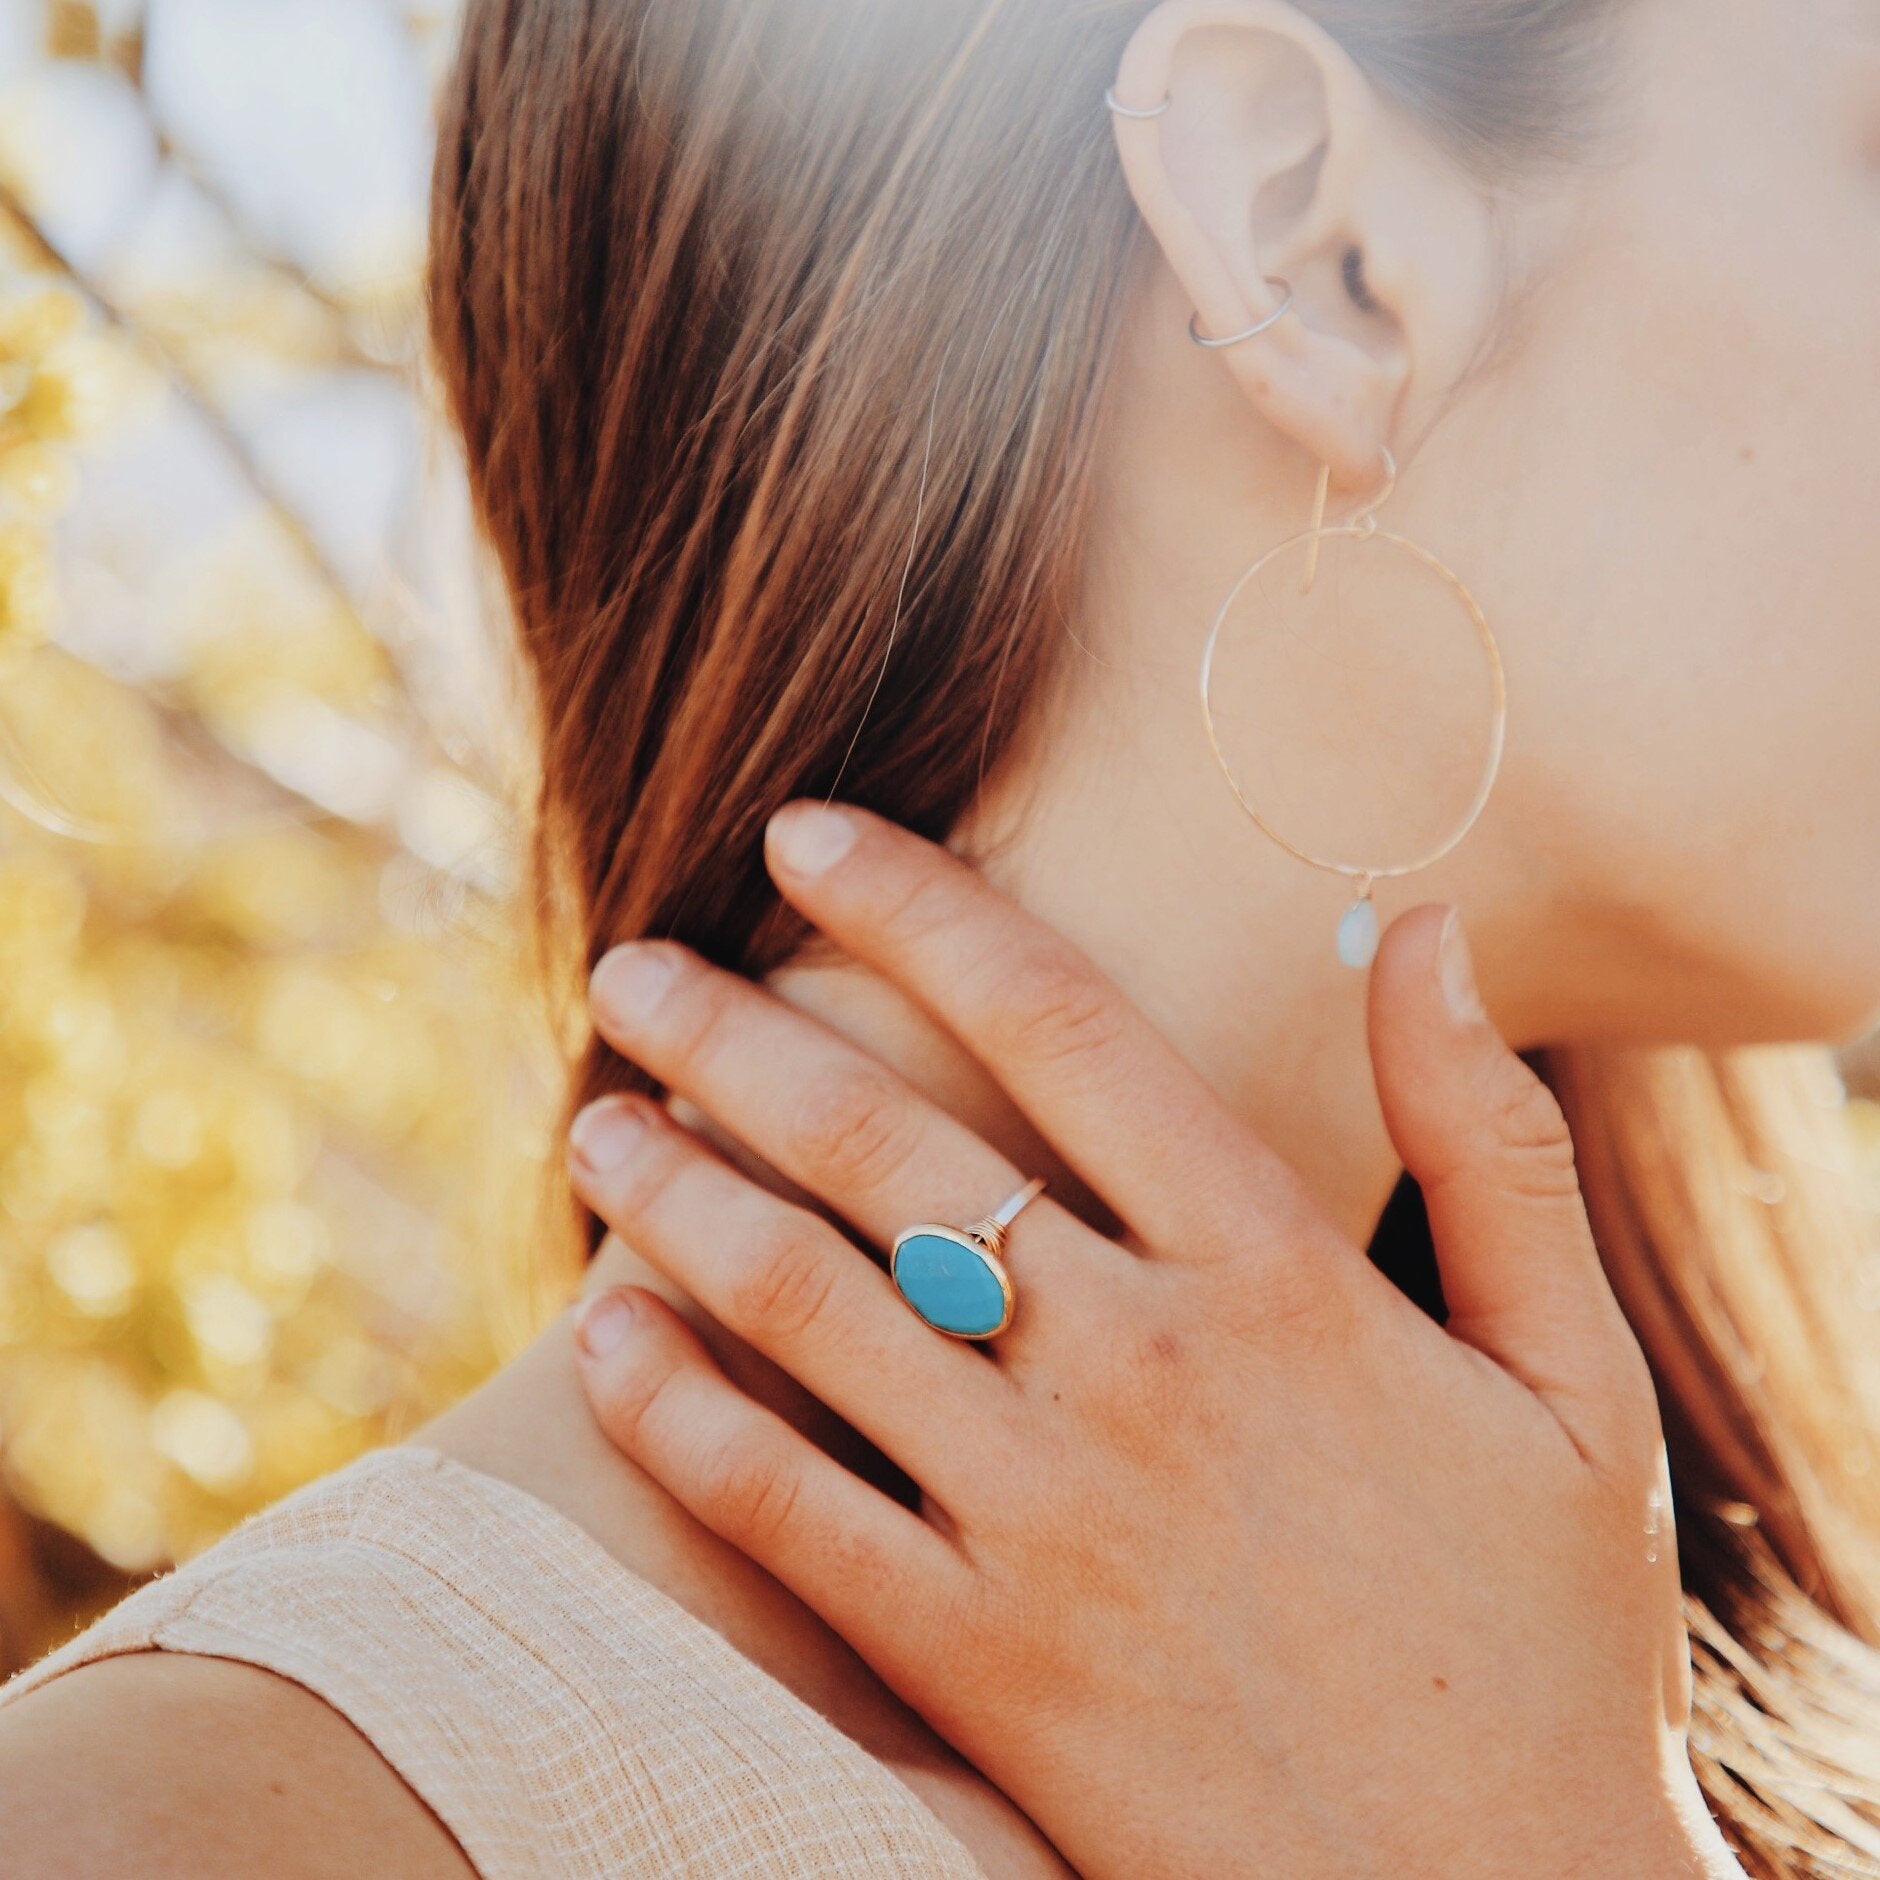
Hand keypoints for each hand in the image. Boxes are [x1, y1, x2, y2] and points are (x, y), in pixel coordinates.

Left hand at [566, 803, 1739, 1879]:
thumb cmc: (1547, 1631)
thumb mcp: (1572, 1375)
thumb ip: (1494, 1142)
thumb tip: (1423, 930)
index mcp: (1282, 1276)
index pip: (1061, 1022)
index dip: (917, 904)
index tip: (806, 833)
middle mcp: (1144, 1372)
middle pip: (889, 1148)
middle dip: (734, 1033)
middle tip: (631, 965)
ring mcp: (1046, 1522)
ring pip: (808, 1307)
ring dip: (678, 1197)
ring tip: (595, 1119)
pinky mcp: (977, 1664)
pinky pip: (786, 1513)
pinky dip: (678, 1417)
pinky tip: (605, 1338)